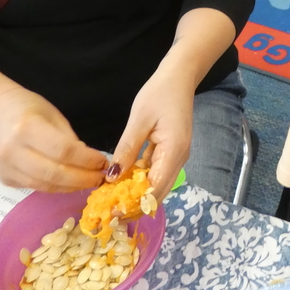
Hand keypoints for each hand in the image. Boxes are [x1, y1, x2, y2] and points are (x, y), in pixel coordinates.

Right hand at [0, 86, 106, 191]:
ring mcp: (7, 168)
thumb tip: (90, 162)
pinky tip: (71, 183)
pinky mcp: (5, 180)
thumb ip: (69, 139)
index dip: (86, 160)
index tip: (103, 162)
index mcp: (27, 128)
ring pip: (45, 185)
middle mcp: (13, 150)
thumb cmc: (28, 109)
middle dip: (82, 178)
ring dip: (72, 186)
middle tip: (101, 178)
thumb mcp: (53, 115)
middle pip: (54, 173)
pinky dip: (57, 187)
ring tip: (90, 181)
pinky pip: (36, 187)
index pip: (63, 150)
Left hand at [110, 66, 194, 202]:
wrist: (180, 76)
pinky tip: (123, 182)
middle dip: (135, 206)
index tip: (112, 213)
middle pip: (158, 193)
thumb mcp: (139, 119)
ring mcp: (177, 157)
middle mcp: (179, 159)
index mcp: (173, 152)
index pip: (155, 189)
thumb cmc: (160, 93)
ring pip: (157, 186)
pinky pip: (156, 173)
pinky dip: (140, 181)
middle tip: (109, 213)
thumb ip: (127, 149)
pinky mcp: (171, 152)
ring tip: (112, 201)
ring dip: (137, 195)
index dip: (134, 204)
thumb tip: (112, 177)